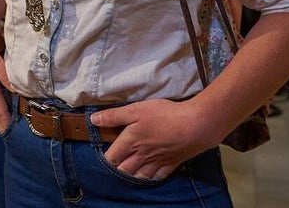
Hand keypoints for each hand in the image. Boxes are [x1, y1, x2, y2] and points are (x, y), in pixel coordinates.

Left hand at [90, 98, 216, 179]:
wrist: (196, 125)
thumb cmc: (164, 115)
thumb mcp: (136, 110)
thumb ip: (114, 116)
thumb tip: (93, 120)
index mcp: (131, 142)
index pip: (111, 157)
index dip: (105, 158)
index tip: (103, 155)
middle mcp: (142, 156)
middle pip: (124, 170)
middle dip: (116, 170)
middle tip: (113, 165)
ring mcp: (157, 162)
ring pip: (139, 176)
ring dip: (131, 176)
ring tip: (128, 172)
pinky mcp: (172, 163)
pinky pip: (157, 177)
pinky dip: (150, 178)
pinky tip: (148, 175)